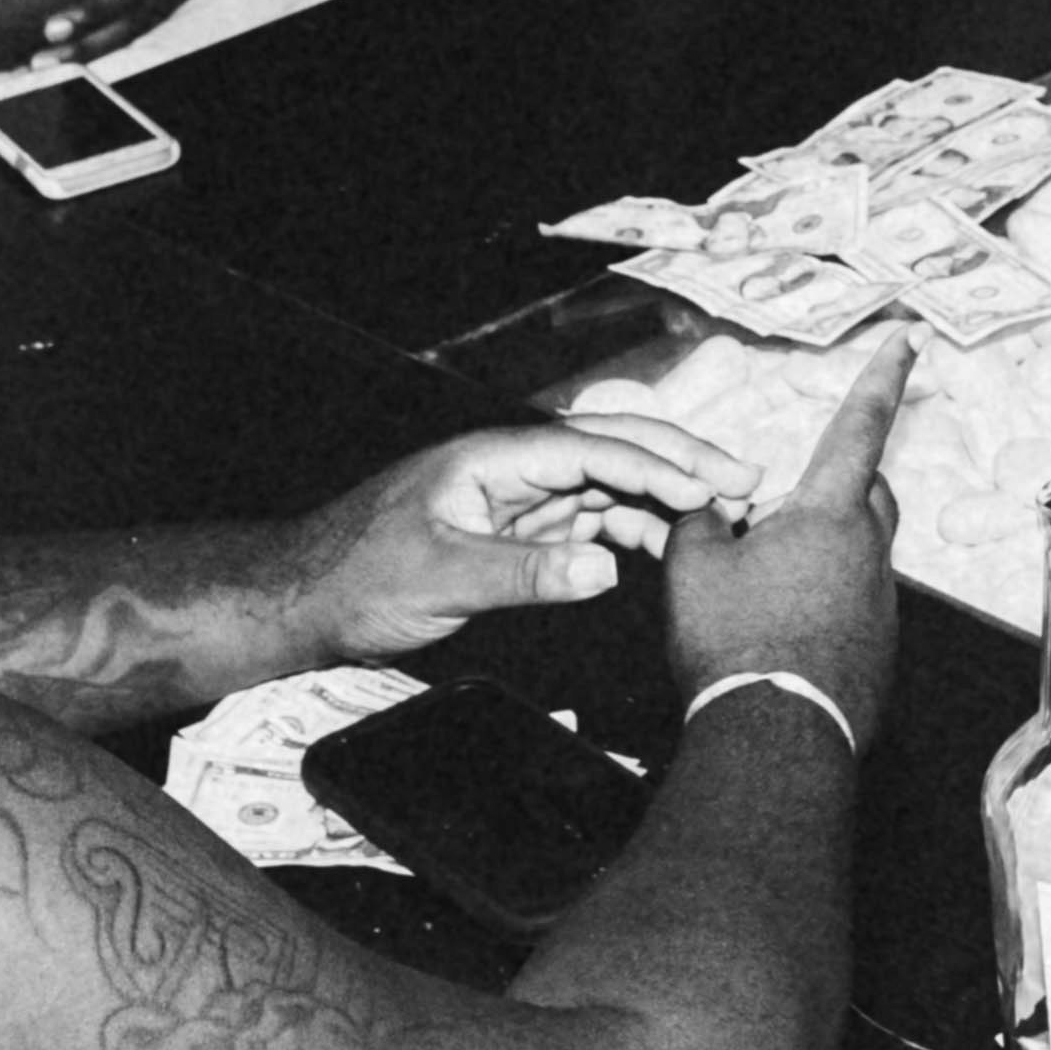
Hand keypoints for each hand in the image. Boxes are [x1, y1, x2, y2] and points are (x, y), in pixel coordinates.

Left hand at [286, 410, 750, 656]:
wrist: (304, 600)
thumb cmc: (356, 578)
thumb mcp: (441, 577)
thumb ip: (526, 573)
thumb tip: (609, 568)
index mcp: (495, 457)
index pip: (594, 449)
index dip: (658, 467)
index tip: (711, 490)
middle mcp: (514, 469)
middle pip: (614, 453)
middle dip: (682, 464)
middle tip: (746, 483)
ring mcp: (516, 500)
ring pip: (608, 489)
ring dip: (663, 502)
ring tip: (721, 522)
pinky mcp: (515, 534)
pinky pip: (586, 523)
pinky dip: (630, 532)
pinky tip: (663, 550)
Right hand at [663, 338, 910, 739]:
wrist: (774, 737)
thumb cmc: (734, 643)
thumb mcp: (691, 565)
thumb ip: (699, 520)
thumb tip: (711, 511)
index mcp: (828, 514)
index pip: (860, 426)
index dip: (882, 376)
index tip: (912, 336)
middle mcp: (869, 550)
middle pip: (866, 494)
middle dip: (834, 486)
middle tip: (778, 513)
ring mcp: (882, 603)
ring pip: (858, 554)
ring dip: (820, 555)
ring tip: (762, 588)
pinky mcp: (881, 649)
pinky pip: (855, 607)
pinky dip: (823, 606)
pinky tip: (779, 636)